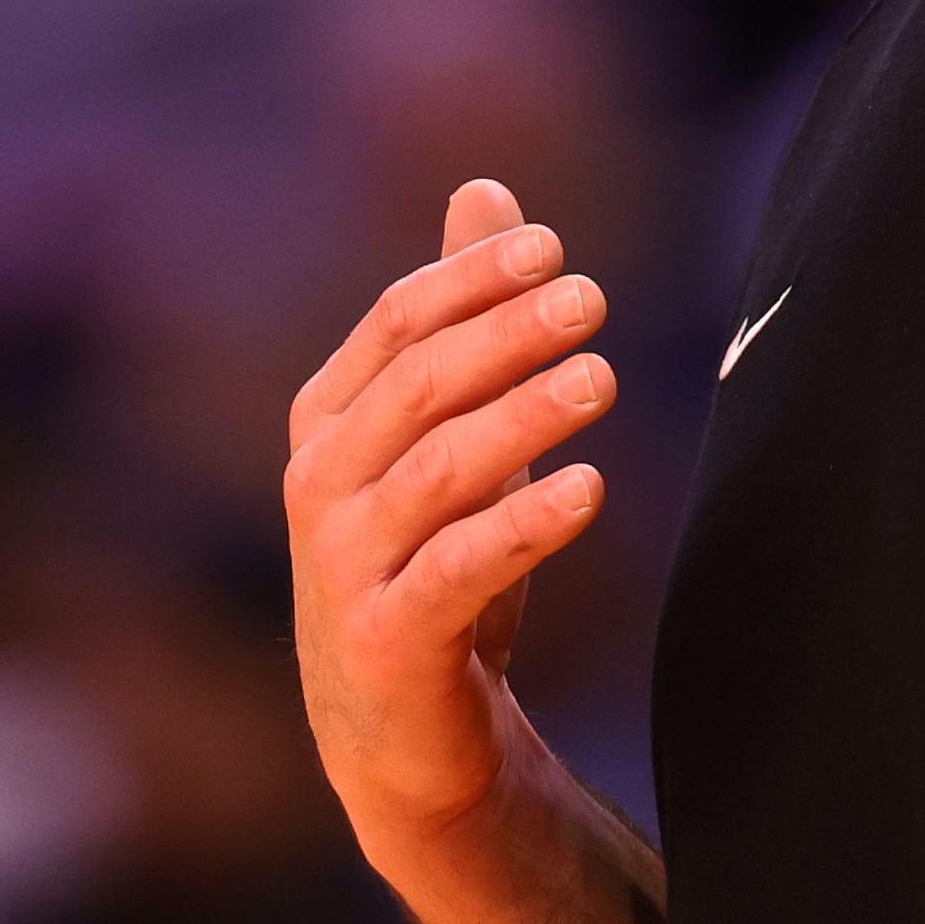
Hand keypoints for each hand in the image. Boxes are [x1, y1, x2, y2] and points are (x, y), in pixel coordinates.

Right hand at [287, 179, 618, 862]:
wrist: (402, 735)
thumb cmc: (431, 558)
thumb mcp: (448, 430)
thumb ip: (461, 316)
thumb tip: (484, 188)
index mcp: (329, 421)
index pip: (397, 323)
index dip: (471, 278)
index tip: (554, 246)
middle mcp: (320, 485)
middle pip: (420, 385)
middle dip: (508, 334)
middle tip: (594, 299)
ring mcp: (342, 567)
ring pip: (442, 470)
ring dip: (527, 415)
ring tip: (604, 377)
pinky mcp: (385, 642)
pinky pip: (458, 569)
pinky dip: (526, 525)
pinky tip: (592, 487)